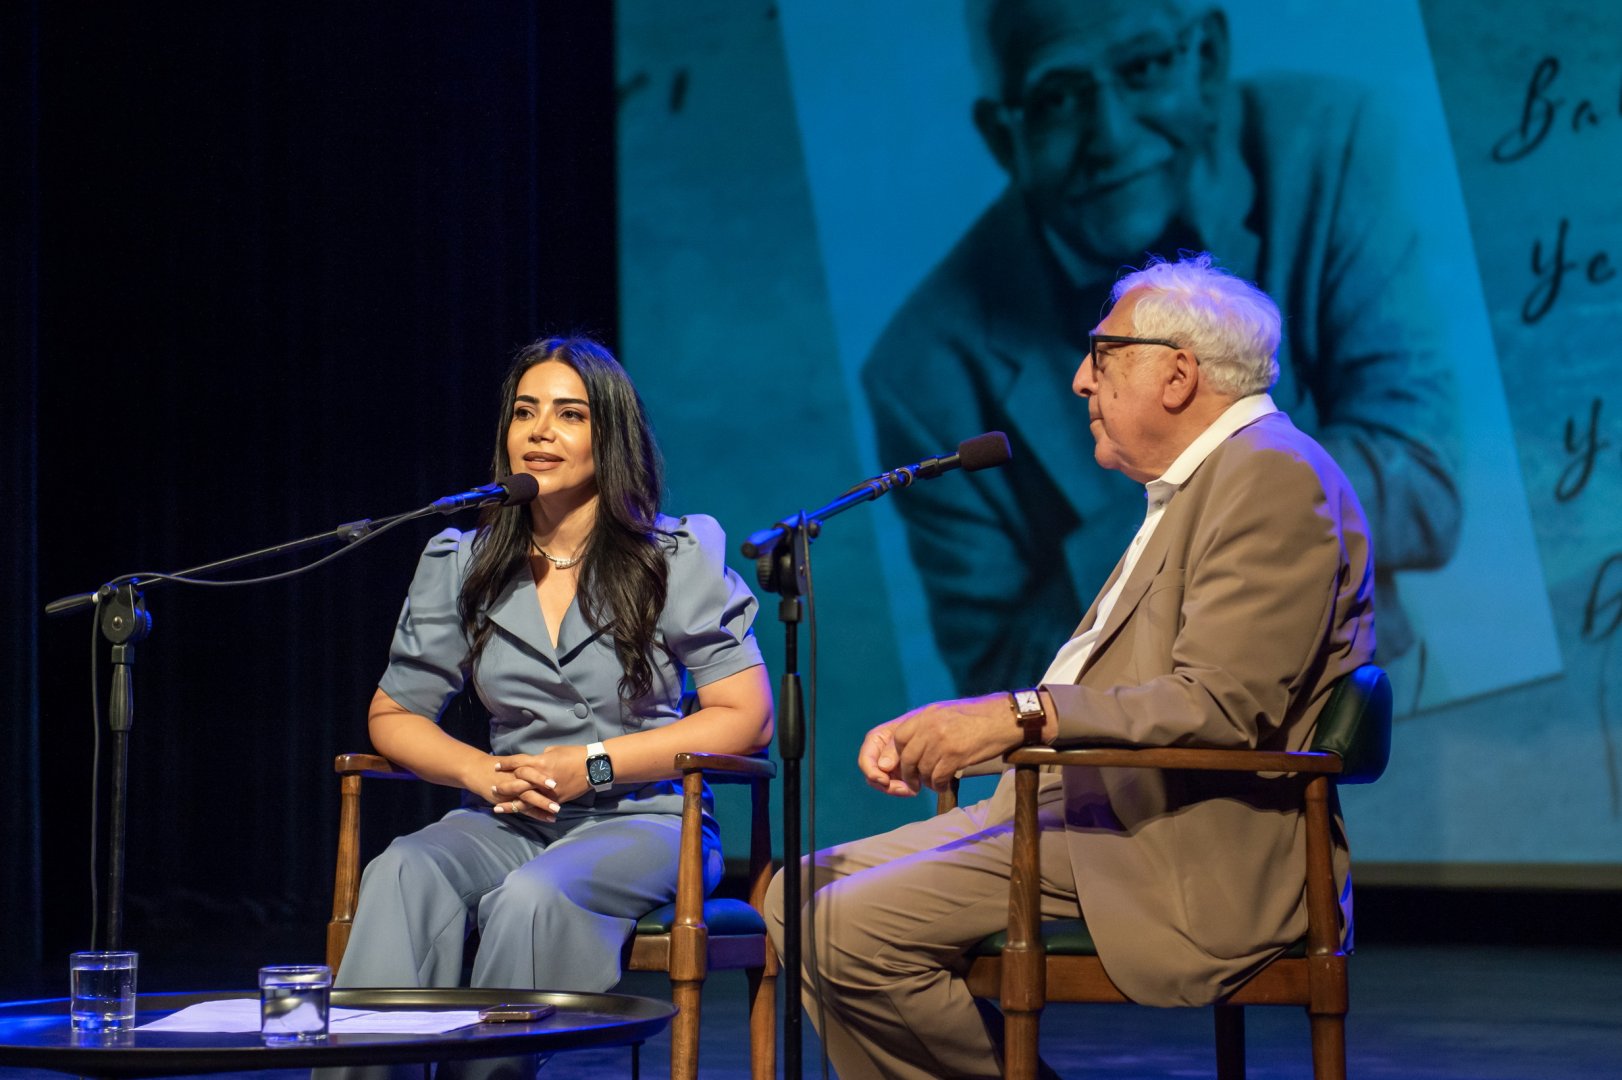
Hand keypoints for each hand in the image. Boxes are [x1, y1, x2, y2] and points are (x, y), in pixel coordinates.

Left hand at [487, 745, 587, 821]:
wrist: (592, 767)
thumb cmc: (574, 755)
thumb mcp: (555, 751)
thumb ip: (541, 757)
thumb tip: (534, 760)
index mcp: (541, 761)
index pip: (518, 762)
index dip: (506, 763)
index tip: (496, 765)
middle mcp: (541, 777)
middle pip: (517, 783)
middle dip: (503, 786)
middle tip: (493, 788)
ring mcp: (548, 791)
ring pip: (524, 800)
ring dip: (509, 804)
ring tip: (497, 808)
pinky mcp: (555, 800)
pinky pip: (539, 807)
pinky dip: (528, 812)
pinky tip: (519, 814)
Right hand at [857, 718, 917, 796]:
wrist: (936, 727)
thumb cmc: (920, 724)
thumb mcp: (907, 732)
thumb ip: (893, 748)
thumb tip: (883, 766)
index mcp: (875, 740)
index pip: (865, 761)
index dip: (872, 773)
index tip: (885, 781)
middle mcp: (879, 754)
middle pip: (873, 777)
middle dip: (887, 786)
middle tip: (905, 789)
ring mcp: (888, 765)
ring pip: (885, 785)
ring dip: (898, 790)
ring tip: (914, 789)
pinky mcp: (899, 774)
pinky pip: (897, 787)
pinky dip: (905, 789)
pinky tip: (916, 787)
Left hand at [889, 692, 1021, 792]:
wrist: (1005, 718)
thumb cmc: (978, 717)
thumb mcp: (946, 713)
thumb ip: (924, 728)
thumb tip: (906, 749)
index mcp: (925, 715)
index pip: (897, 736)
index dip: (896, 755)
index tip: (902, 766)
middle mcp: (929, 726)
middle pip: (906, 757)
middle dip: (908, 775)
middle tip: (914, 784)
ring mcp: (941, 740)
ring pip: (922, 770)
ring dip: (926, 782)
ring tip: (935, 783)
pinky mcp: (955, 754)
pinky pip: (938, 777)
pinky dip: (939, 785)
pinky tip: (945, 785)